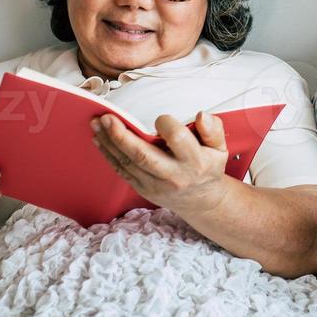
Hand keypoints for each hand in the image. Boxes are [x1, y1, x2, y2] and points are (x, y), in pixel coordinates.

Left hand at [92, 110, 230, 216]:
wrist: (201, 200)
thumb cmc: (208, 166)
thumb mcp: (219, 147)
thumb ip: (213, 129)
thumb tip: (201, 115)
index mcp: (194, 162)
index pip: (177, 139)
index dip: (166, 124)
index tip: (160, 118)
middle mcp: (173, 175)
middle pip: (143, 155)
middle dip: (121, 136)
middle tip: (106, 117)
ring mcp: (155, 185)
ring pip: (127, 163)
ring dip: (108, 142)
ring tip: (96, 123)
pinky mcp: (142, 189)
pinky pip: (122, 171)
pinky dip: (108, 154)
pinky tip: (99, 139)